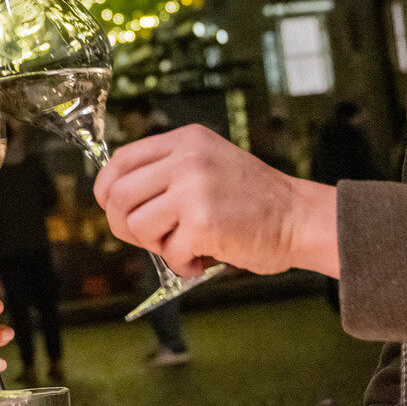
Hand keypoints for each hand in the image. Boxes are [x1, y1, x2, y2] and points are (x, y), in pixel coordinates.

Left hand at [93, 124, 339, 277]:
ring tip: (184, 247)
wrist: (299, 218)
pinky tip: (201, 260)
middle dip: (124, 226)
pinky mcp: (203, 222)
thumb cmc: (254, 200)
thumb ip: (168, 172)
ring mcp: (194, 188)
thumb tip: (117, 201)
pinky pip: (168, 252)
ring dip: (156, 246)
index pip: (120, 160)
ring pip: (137, 225)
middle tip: (151, 240)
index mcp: (185, 140)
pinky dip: (181, 265)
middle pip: (119, 194)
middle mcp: (187, 158)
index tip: (115, 210)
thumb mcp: (209, 164)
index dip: (107, 190)